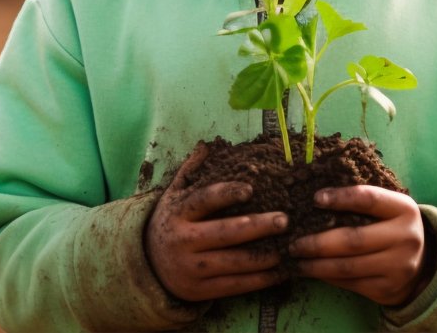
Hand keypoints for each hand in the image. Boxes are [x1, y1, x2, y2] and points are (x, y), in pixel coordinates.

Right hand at [144, 142, 288, 301]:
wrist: (149, 265)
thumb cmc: (172, 222)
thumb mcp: (173, 195)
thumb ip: (190, 171)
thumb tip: (207, 145)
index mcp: (177, 212)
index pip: (203, 201)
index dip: (226, 194)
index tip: (250, 189)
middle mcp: (182, 241)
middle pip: (225, 233)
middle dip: (257, 227)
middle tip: (284, 220)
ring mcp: (192, 268)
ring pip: (234, 263)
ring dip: (265, 256)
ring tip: (288, 247)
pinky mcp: (200, 291)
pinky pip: (235, 286)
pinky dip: (260, 280)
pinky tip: (280, 272)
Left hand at [289, 185, 431, 306]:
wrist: (422, 265)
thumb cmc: (392, 227)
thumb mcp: (388, 209)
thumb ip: (361, 201)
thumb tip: (316, 197)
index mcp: (405, 209)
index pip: (369, 199)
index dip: (341, 197)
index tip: (315, 198)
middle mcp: (406, 238)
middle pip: (354, 239)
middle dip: (318, 242)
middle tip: (294, 243)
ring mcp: (398, 267)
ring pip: (348, 266)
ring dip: (317, 264)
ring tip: (296, 259)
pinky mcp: (387, 288)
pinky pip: (350, 283)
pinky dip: (327, 277)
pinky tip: (312, 271)